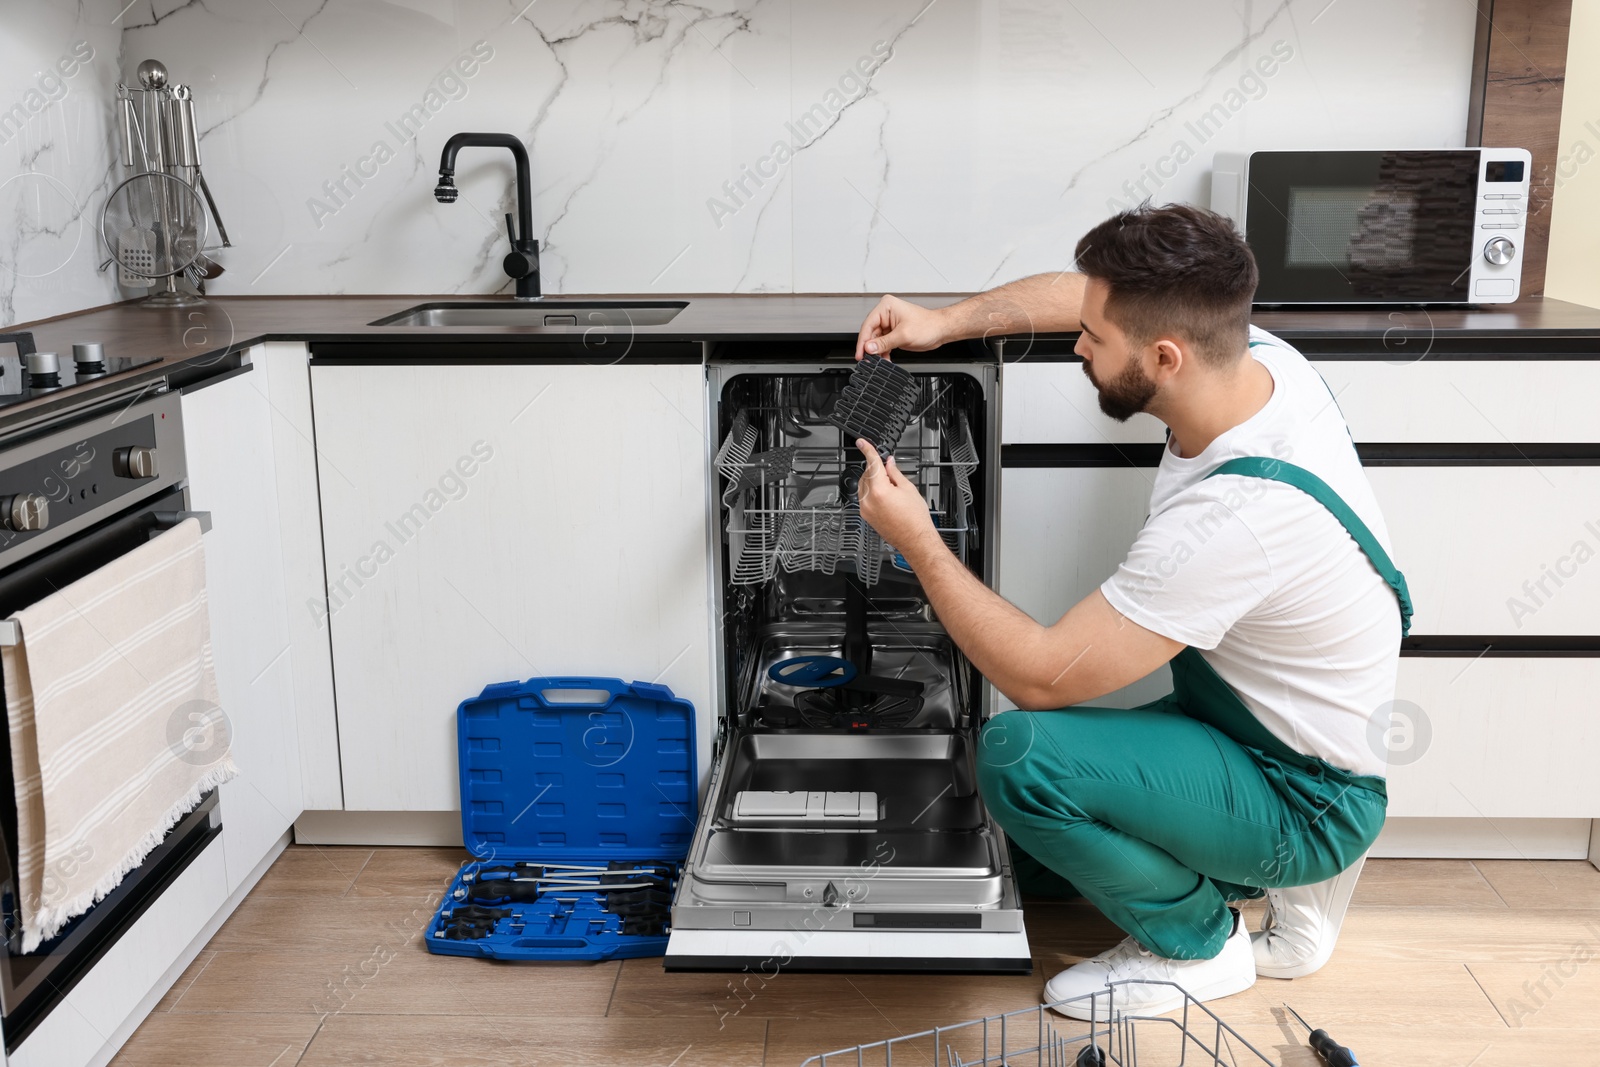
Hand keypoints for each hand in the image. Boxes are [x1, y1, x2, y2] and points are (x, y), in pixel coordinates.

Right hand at [855, 295, 947, 359]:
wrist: (941, 330)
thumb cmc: (928, 325)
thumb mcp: (903, 335)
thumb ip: (884, 342)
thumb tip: (869, 348)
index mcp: (886, 307)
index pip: (868, 324)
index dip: (863, 341)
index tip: (860, 353)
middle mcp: (886, 313)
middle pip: (870, 333)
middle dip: (870, 348)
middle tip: (867, 360)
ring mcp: (889, 323)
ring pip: (876, 340)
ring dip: (876, 352)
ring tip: (877, 361)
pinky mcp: (893, 332)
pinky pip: (883, 343)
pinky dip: (883, 352)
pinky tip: (884, 359)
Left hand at [855, 439, 939, 560]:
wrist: (915, 539)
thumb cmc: (915, 518)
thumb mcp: (908, 489)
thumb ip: (894, 473)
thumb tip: (888, 463)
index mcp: (879, 491)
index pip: (871, 464)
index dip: (867, 450)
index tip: (862, 442)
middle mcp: (868, 500)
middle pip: (866, 474)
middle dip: (876, 469)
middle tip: (890, 471)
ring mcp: (865, 509)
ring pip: (863, 485)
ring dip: (873, 480)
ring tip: (891, 487)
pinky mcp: (865, 516)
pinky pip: (864, 497)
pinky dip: (871, 491)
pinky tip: (885, 495)